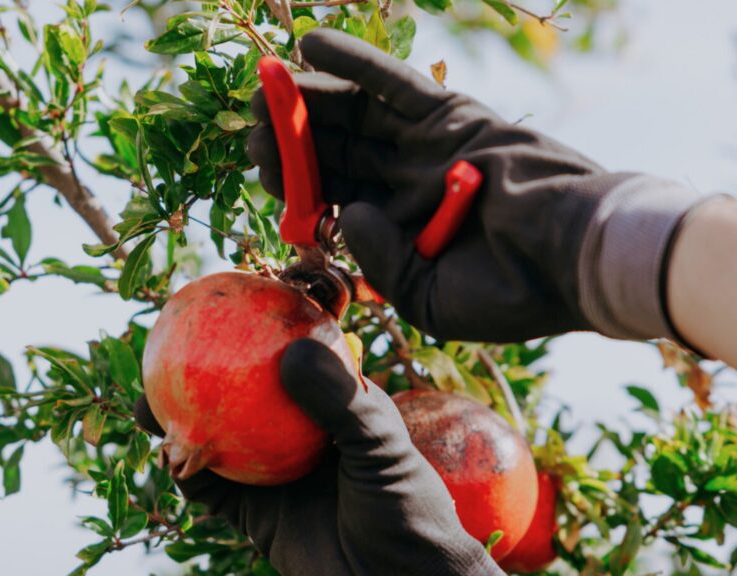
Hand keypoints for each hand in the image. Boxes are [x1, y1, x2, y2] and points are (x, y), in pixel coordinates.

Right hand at [135, 339, 501, 575]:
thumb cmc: (407, 508)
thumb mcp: (383, 446)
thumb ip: (340, 400)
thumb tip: (290, 351)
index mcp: (327, 405)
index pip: (285, 354)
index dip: (251, 328)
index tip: (220, 301)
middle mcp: (293, 434)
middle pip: (236, 393)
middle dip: (198, 370)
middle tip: (164, 346)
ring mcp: (271, 474)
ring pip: (213, 439)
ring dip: (176, 421)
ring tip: (144, 402)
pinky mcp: (256, 516)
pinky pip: (211, 492)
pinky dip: (185, 476)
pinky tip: (166, 458)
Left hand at [248, 29, 705, 342]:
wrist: (582, 259)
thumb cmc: (514, 293)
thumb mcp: (430, 300)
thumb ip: (380, 262)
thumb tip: (348, 215)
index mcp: (400, 230)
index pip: (333, 199)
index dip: (293, 183)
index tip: (255, 167)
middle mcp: (409, 183)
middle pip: (336, 152)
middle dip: (290, 138)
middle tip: (248, 123)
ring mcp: (428, 147)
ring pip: (354, 115)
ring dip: (308, 99)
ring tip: (265, 83)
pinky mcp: (451, 116)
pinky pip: (391, 83)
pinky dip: (353, 63)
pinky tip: (309, 46)